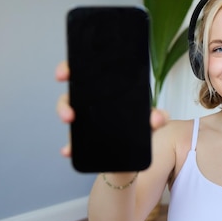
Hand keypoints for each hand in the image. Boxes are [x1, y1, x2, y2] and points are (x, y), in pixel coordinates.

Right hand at [54, 61, 169, 156]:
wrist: (140, 148)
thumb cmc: (141, 123)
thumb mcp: (149, 118)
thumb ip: (156, 116)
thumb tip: (158, 118)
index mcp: (105, 90)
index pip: (83, 74)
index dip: (69, 69)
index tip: (63, 75)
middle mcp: (91, 103)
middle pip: (71, 96)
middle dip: (64, 103)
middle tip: (69, 114)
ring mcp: (86, 120)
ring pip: (69, 116)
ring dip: (66, 120)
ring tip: (71, 125)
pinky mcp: (84, 139)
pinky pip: (73, 141)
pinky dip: (70, 146)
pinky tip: (68, 150)